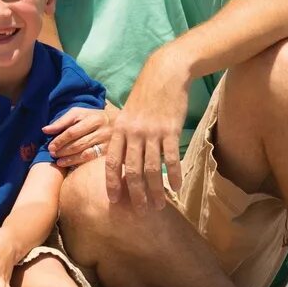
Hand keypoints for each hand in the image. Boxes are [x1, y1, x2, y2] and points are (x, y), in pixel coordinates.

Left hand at [44, 106, 112, 168]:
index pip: (73, 130)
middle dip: (63, 149)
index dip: (60, 139)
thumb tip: (45, 130)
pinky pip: (91, 158)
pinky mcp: (109, 151)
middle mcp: (101, 129)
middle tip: (52, 153)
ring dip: (68, 157)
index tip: (50, 146)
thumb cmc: (93, 118)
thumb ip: (62, 121)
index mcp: (93, 117)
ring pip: (84, 152)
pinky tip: (66, 164)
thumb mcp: (79, 114)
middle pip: (78, 142)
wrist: (119, 123)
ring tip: (57, 160)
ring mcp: (107, 141)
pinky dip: (76, 162)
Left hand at [104, 52, 187, 211]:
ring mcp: (152, 133)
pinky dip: (174, 175)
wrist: (164, 75)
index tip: (113, 200)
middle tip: (140, 211)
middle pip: (132, 171)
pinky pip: (171, 159)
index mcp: (119, 130)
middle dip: (136, 194)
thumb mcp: (127, 114)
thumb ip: (124, 137)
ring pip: (152, 169)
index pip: (112, 162)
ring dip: (155, 190)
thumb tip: (123, 162)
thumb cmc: (145, 96)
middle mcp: (133, 133)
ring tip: (159, 205)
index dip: (112, 183)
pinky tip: (176, 187)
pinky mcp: (170, 131)